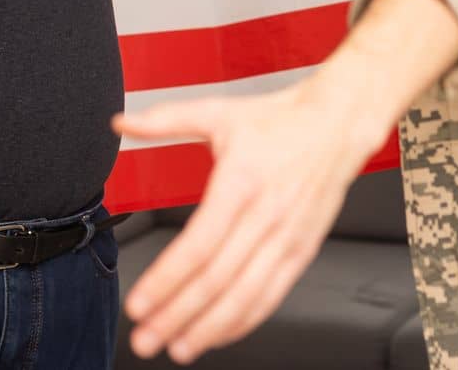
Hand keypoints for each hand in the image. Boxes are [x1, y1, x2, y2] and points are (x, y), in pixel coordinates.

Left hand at [112, 76, 390, 363]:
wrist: (338, 123)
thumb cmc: (278, 119)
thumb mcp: (217, 111)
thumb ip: (165, 120)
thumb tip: (119, 123)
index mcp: (241, 182)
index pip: (197, 246)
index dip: (165, 281)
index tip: (139, 304)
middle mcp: (266, 215)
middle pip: (216, 280)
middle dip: (176, 316)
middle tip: (145, 338)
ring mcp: (287, 237)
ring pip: (245, 297)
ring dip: (209, 328)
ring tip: (178, 347)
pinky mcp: (302, 251)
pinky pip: (271, 295)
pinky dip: (244, 321)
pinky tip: (218, 333)